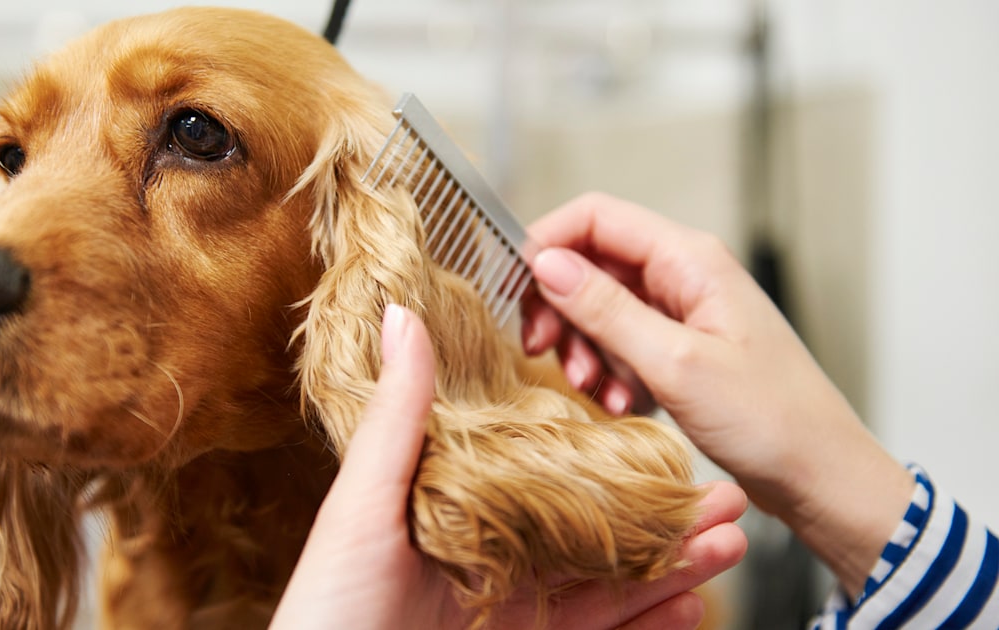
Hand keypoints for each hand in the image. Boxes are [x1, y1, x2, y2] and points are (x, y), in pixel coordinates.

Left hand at [271, 304, 747, 629]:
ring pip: (605, 586)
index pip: (541, 474)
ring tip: (727, 541)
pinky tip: (690, 604)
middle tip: (721, 496)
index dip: (601, 455)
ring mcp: (507, 612)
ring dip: (670, 565)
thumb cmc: (326, 606)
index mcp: (451, 509)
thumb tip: (400, 317)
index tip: (656, 433)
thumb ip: (397, 418)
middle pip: (590, 532)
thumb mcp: (361, 503)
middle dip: (660, 516)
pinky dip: (647, 624)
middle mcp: (486, 559)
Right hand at [521, 192, 912, 594]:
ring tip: (595, 390)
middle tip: (542, 352)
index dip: (547, 243)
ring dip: (584, 348)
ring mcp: (683, 312)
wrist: (820, 475)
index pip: (596, 217)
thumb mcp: (675, 364)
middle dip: (560, 308)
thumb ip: (606, 310)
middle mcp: (684, 276)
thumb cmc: (771, 419)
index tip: (515, 289)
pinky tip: (623, 405)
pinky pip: (624, 344)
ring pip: (602, 308)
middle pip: (592, 264)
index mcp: (690, 259)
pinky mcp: (681, 348)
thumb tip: (546, 264)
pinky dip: (610, 372)